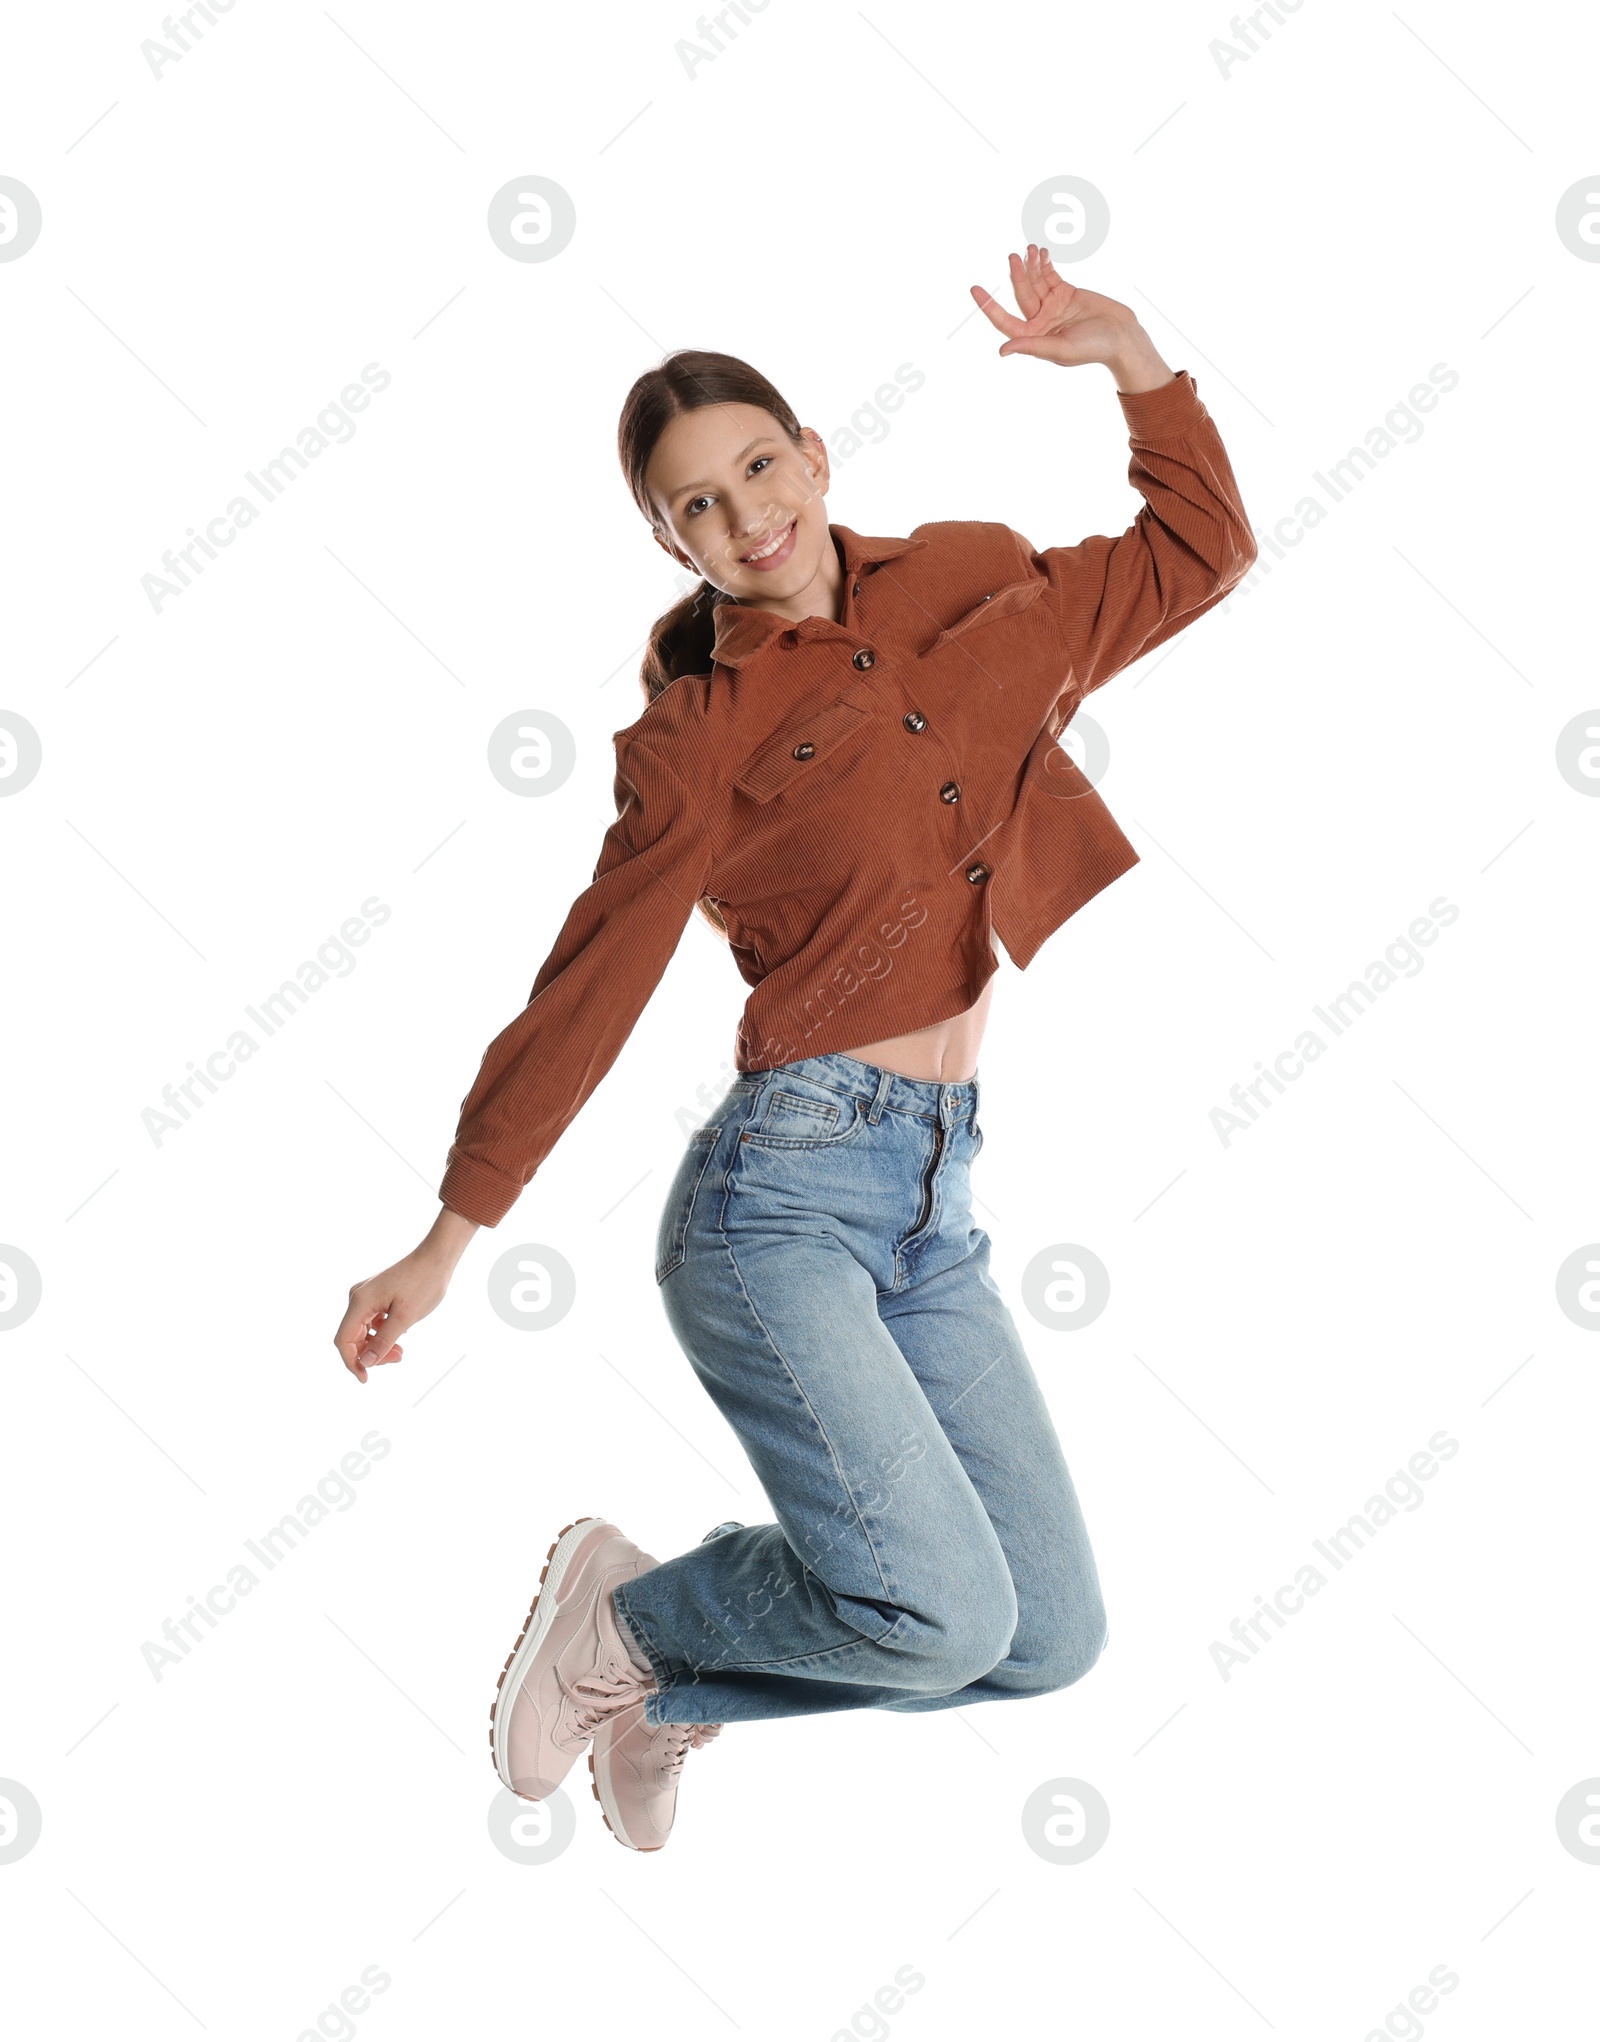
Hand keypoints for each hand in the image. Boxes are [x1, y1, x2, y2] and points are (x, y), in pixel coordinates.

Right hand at [335, 1207, 477, 1382]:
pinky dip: (382, 1334)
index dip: (351, 1362)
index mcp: (360, 1301)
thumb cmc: (424, 1283)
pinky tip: (399, 1336)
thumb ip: (384, 1341)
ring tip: (400, 1351)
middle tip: (397, 1358)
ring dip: (378, 1346)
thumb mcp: (406, 1318)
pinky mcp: (376, 1296)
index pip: (344, 1340)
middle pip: (353, 1337)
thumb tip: (365, 1362)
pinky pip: (371, 1322)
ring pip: (363, 1331)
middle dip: (371, 1354)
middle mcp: (358, 1298)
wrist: (436, 1258)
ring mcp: (366, 1296)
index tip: (365, 1379)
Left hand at [970, 247, 1168, 384]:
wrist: (1123, 336)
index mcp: (1035, 338)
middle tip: (1013, 256)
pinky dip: (1043, 263)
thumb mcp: (1062, 349)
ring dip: (1030, 265)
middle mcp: (1040, 322)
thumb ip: (1032, 347)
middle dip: (1017, 276)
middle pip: (1022, 295)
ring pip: (1035, 282)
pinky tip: (1038, 252)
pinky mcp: (1066, 292)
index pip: (1006, 321)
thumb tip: (1002, 350)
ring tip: (1028, 249)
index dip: (989, 307)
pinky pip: (1049, 275)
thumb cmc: (1095, 348)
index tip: (974, 289)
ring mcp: (1052, 306)